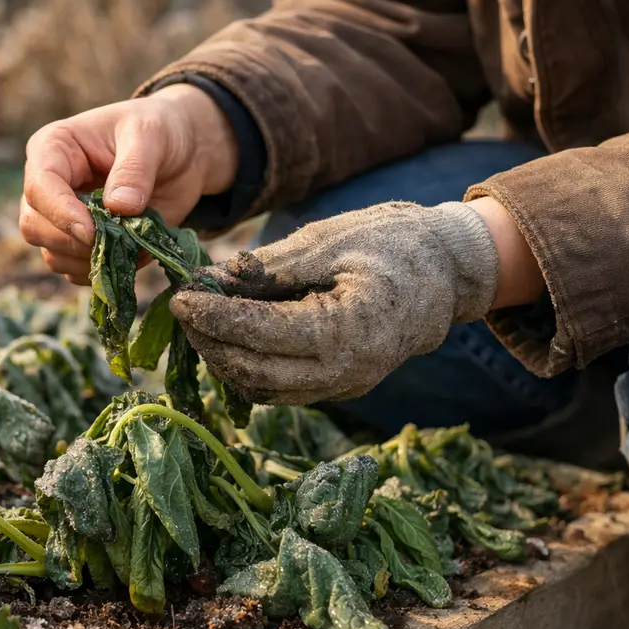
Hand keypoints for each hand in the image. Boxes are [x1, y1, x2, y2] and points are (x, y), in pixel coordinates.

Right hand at [20, 84, 238, 283]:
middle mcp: (49, 186)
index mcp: (53, 149)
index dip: (61, 213)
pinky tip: (134, 252)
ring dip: (92, 259)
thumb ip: (135, 169)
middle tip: (118, 240)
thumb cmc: (159, 130)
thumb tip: (118, 207)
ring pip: (54, 255)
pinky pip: (78, 271)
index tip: (92, 231)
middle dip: (73, 242)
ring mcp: (63, 217)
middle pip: (35, 226)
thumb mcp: (150, 136)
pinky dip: (106, 270)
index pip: (38, 188)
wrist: (181, 153)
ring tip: (132, 242)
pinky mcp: (83, 242)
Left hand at [170, 202, 501, 404]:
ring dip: (225, 360)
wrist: (451, 271)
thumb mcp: (332, 238)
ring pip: (264, 389)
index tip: (178, 297)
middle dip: (210, 342)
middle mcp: (346, 372)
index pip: (260, 334)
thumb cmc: (397, 242)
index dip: (213, 318)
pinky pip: (283, 390)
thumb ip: (272, 265)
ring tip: (200, 322)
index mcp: (347, 332)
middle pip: (254, 372)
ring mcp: (346, 386)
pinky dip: (249, 369)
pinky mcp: (341, 386)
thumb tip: (214, 278)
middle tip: (181, 308)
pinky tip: (229, 338)